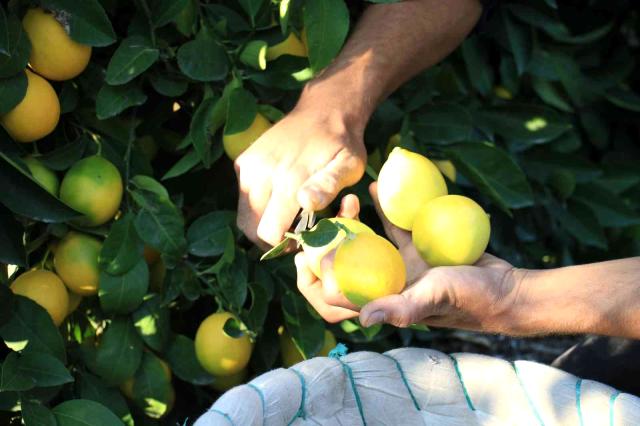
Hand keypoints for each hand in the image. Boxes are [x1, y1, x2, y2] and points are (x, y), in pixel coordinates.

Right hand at [234, 104, 365, 247]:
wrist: (324, 109)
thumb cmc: (343, 144)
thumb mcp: (349, 165)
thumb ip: (328, 186)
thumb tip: (306, 203)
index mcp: (288, 179)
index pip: (268, 233)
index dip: (284, 244)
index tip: (302, 238)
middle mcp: (261, 173)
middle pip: (251, 229)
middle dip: (270, 238)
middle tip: (294, 231)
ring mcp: (249, 166)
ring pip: (244, 215)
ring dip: (262, 222)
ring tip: (287, 215)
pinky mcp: (243, 161)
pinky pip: (243, 196)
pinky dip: (256, 204)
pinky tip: (279, 196)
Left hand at [297, 182, 520, 334]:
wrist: (505, 289)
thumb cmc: (470, 299)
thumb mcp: (434, 299)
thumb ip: (402, 309)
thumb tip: (365, 318)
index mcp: (382, 302)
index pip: (336, 297)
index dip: (316, 279)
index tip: (307, 252)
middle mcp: (385, 285)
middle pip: (345, 268)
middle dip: (330, 246)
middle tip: (324, 220)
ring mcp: (399, 267)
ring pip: (366, 244)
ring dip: (354, 224)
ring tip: (349, 200)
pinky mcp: (416, 251)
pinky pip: (394, 228)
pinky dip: (384, 210)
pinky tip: (375, 189)